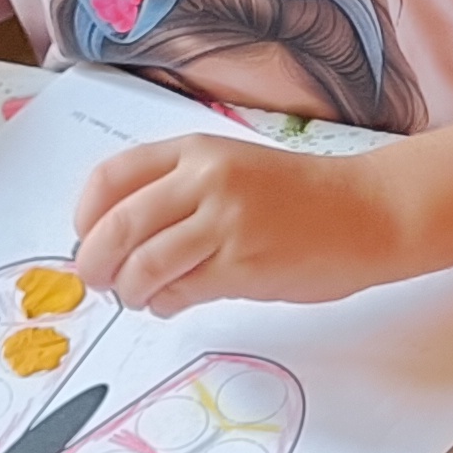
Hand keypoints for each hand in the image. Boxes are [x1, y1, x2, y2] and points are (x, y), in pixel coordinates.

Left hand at [69, 136, 407, 313]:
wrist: (367, 213)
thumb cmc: (301, 198)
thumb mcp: (231, 169)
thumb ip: (178, 190)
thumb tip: (117, 235)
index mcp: (197, 150)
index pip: (112, 178)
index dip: (85, 215)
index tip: (85, 236)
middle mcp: (206, 180)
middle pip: (119, 225)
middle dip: (95, 262)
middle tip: (96, 280)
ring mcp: (224, 223)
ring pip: (144, 264)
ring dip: (129, 290)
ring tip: (138, 296)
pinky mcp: (242, 265)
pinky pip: (179, 291)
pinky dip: (163, 303)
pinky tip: (171, 302)